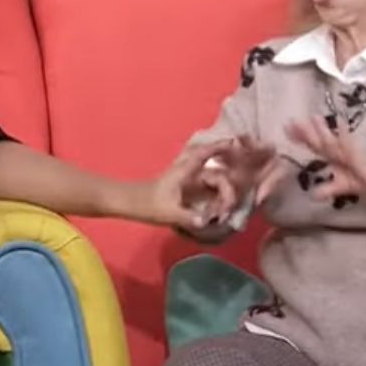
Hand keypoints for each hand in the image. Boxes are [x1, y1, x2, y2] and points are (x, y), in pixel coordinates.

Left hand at [147, 140, 263, 229]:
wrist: (130, 202)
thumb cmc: (147, 204)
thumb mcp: (168, 213)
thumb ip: (187, 217)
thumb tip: (206, 222)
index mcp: (185, 172)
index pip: (204, 154)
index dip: (219, 147)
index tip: (234, 143)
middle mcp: (189, 172)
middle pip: (217, 174)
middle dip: (227, 188)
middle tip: (228, 209)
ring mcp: (189, 178)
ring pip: (214, 179)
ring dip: (223, 191)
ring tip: (225, 210)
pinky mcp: (187, 186)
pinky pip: (209, 185)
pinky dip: (217, 192)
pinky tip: (220, 205)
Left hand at [273, 118, 365, 205]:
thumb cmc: (362, 180)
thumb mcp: (341, 187)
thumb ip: (328, 188)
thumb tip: (313, 196)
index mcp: (332, 156)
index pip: (313, 146)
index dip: (300, 138)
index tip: (286, 129)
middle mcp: (338, 151)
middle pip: (318, 140)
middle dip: (305, 132)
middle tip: (290, 121)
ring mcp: (347, 151)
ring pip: (331, 141)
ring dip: (322, 130)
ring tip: (313, 117)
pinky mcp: (358, 154)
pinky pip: (349, 144)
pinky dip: (344, 133)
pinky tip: (340, 122)